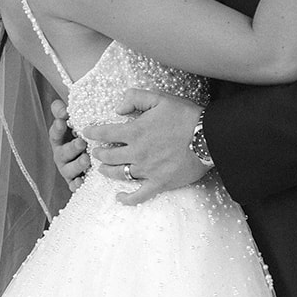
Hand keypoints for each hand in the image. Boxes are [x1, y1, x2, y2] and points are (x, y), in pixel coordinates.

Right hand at [48, 100, 89, 191]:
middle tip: (81, 142)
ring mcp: (68, 170)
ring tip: (86, 159)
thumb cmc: (80, 136)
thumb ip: (63, 112)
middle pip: (63, 153)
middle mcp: (62, 156)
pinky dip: (77, 185)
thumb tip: (60, 105)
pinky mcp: (75, 182)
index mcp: (60, 141)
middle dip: (71, 148)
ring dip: (77, 165)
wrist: (91, 156)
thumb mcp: (72, 123)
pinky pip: (74, 185)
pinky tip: (82, 182)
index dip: (58, 128)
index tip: (63, 120)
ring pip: (69, 170)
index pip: (55, 134)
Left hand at [88, 88, 208, 205]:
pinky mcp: (159, 183)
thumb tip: (118, 108)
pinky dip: (127, 198)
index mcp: (135, 131)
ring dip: (107, 171)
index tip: (87, 132)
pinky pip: (139, 195)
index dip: (93, 132)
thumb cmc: (186, 117)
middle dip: (98, 152)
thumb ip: (135, 98)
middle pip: (108, 156)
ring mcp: (147, 170)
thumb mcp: (160, 98)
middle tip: (95, 151)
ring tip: (102, 168)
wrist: (209, 138)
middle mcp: (137, 153)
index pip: (106, 133)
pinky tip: (119, 197)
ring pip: (119, 174)